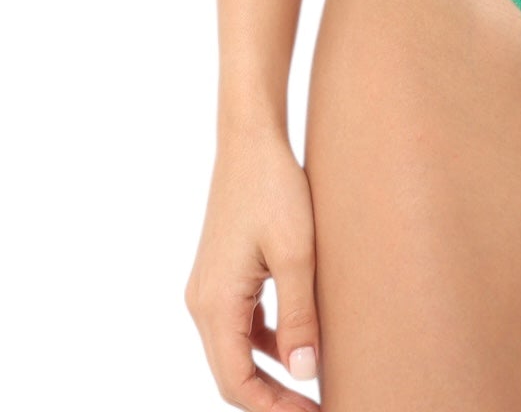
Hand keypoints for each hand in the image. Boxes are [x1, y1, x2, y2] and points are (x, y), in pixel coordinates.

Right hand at [185, 127, 321, 405]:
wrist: (251, 137)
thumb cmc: (275, 187)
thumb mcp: (297, 253)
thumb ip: (300, 316)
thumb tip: (305, 375)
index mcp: (214, 304)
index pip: (237, 384)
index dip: (274, 408)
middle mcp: (202, 303)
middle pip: (232, 375)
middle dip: (272, 398)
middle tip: (318, 406)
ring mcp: (208, 288)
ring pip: (235, 352)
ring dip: (270, 373)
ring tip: (313, 382)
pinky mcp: (220, 275)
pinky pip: (239, 325)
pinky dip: (265, 342)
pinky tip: (298, 341)